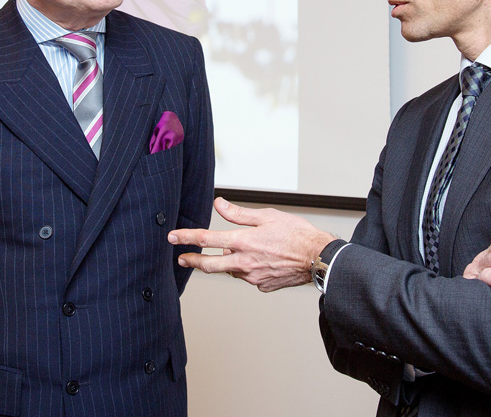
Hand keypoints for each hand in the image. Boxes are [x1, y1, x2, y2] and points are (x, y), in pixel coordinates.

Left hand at [169, 197, 335, 291]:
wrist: (317, 257)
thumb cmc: (296, 234)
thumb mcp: (266, 216)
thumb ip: (239, 214)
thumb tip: (219, 204)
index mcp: (243, 243)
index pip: (206, 240)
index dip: (186, 238)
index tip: (173, 238)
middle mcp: (244, 263)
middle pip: (209, 265)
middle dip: (193, 261)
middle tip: (182, 259)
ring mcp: (253, 277)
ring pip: (231, 270)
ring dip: (227, 262)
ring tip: (237, 251)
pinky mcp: (263, 286)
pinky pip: (249, 277)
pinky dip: (248, 269)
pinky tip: (260, 261)